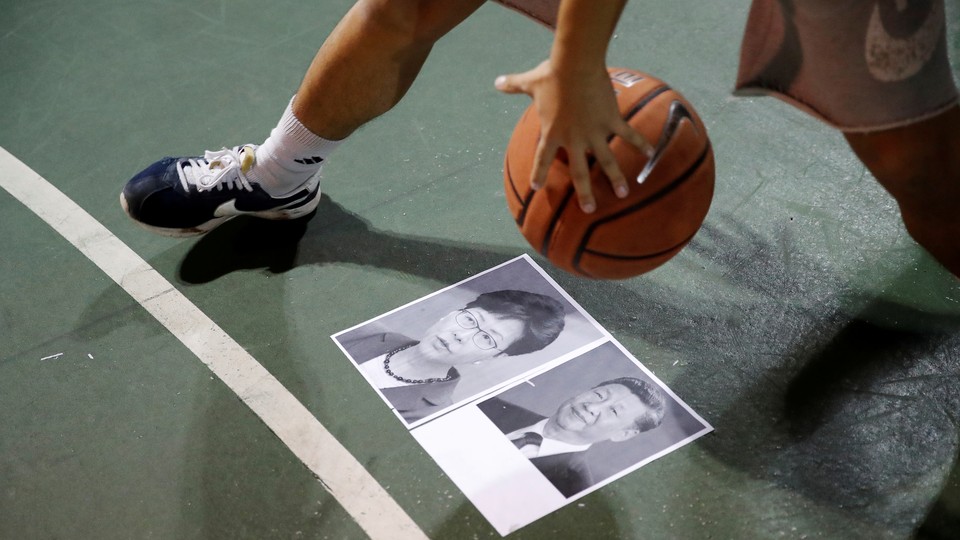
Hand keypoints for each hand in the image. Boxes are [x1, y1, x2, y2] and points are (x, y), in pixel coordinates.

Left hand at [496, 59, 652, 212]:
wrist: (576, 65)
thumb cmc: (552, 74)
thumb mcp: (530, 82)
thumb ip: (514, 85)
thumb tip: (497, 81)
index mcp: (552, 132)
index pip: (542, 159)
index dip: (538, 173)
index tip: (537, 187)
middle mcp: (574, 138)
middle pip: (580, 172)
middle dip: (584, 193)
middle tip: (589, 209)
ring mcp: (595, 131)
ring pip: (606, 161)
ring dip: (615, 177)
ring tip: (623, 192)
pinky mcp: (611, 119)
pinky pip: (628, 134)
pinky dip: (640, 143)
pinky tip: (650, 153)